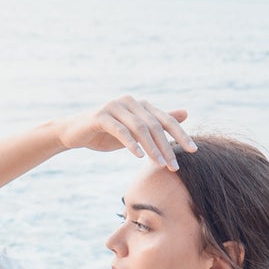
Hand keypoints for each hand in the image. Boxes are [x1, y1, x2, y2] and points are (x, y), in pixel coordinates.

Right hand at [56, 95, 196, 171]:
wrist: (75, 133)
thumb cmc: (108, 132)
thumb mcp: (136, 130)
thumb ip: (159, 122)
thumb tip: (186, 113)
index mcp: (141, 105)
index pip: (165, 119)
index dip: (180, 134)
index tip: (193, 151)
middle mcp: (130, 102)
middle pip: (154, 125)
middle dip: (166, 146)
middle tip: (174, 166)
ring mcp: (114, 106)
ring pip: (139, 128)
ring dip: (151, 148)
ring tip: (159, 164)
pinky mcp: (101, 116)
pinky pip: (120, 130)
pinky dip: (130, 143)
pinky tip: (138, 156)